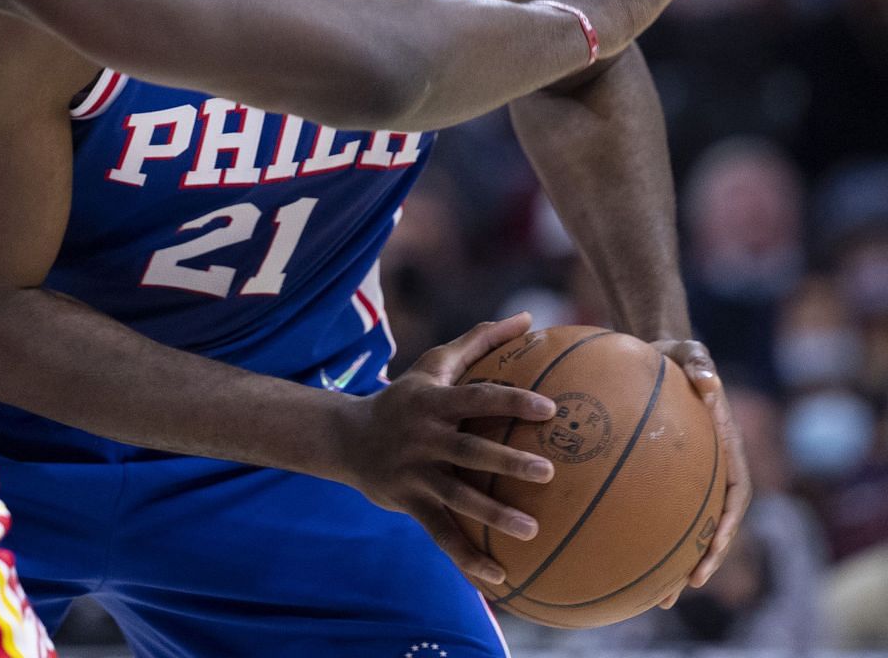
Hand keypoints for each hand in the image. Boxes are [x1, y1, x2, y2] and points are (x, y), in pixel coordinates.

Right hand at [329, 313, 557, 583]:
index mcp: (432, 402)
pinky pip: (440, 533)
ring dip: (493, 515)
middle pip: (469, 450)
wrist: (346, 438)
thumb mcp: (433, 366)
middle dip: (506, 461)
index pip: (476, 398)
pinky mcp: (407, 502)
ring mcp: (414, 473)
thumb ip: (479, 341)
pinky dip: (467, 558)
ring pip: (456, 497)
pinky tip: (500, 577)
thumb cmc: (405, 397)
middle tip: (547, 471)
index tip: (550, 409)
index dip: (511, 402)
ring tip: (532, 530)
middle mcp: (423, 437)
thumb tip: (527, 318)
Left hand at [647, 339, 749, 610]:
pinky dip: (633, 532)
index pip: (733, 496)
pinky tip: (607, 552)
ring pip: (678, 528)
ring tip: (651, 596)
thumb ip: (700, 365)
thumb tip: (708, 381)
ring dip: (668, 562)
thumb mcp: (690, 354)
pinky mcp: (653, 476)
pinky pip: (644, 508)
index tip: (713, 548)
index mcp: (725, 451)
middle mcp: (708, 472)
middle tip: (682, 589)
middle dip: (699, 561)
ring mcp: (682, 478)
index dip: (725, 526)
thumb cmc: (676, 356)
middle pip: (709, 527)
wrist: (657, 355)